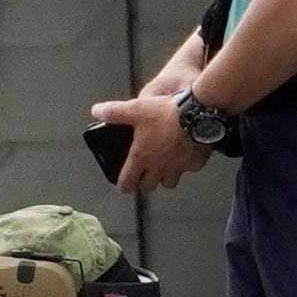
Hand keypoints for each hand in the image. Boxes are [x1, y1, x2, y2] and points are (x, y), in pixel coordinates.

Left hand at [82, 93, 210, 195]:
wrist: (198, 114)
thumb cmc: (167, 114)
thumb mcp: (135, 109)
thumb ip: (114, 112)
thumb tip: (97, 111)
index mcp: (141, 157)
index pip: (128, 182)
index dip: (124, 186)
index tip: (124, 187)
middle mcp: (159, 166)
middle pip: (149, 187)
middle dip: (144, 183)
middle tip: (143, 177)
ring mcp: (178, 167)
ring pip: (169, 182)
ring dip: (165, 178)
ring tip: (163, 168)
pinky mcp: (195, 163)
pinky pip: (189, 170)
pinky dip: (185, 165)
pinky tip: (184, 155)